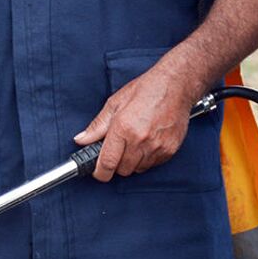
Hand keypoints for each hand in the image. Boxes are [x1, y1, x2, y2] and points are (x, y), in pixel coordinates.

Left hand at [74, 61, 197, 182]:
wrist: (176, 85)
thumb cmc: (146, 90)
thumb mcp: (115, 103)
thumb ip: (97, 126)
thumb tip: (81, 140)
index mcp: (123, 127)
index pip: (107, 163)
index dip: (100, 173)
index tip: (98, 172)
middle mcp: (140, 140)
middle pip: (123, 170)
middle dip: (117, 163)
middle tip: (119, 148)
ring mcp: (157, 146)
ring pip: (138, 169)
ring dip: (133, 161)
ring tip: (135, 141)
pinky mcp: (170, 149)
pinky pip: (153, 165)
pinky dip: (148, 158)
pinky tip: (148, 142)